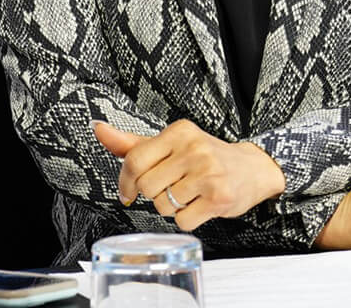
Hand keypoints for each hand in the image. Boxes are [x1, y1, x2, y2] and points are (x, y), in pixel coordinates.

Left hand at [93, 120, 284, 230]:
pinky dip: (187, 219)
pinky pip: (182, 221)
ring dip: (172, 208)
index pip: (134, 160)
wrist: (252, 169)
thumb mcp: (171, 144)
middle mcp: (194, 148)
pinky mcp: (219, 197)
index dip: (125, 182)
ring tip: (190, 194)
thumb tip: (98, 129)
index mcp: (179, 131)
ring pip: (163, 206)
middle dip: (154, 195)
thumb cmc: (205, 157)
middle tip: (172, 187)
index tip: (128, 192)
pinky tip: (200, 205)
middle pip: (146, 187)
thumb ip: (133, 143)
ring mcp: (208, 172)